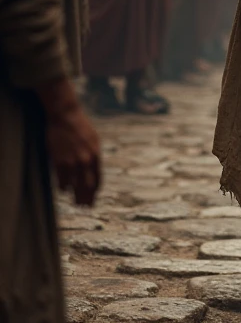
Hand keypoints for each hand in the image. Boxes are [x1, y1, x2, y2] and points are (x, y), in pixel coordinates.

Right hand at [37, 79, 100, 205]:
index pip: (97, 179)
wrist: (66, 116)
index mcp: (95, 155)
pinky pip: (62, 181)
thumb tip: (93, 169)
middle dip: (87, 198)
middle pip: (87, 186)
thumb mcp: (93, 140)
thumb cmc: (80, 127)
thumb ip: (93, 155)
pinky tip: (64, 189)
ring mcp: (72, 162)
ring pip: (75, 187)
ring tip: (75, 202)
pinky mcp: (59, 161)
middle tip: (85, 206)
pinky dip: (63, 187)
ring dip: (75, 196)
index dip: (95, 191)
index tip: (93, 198)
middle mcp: (86, 161)